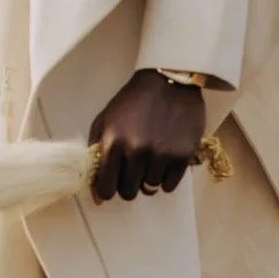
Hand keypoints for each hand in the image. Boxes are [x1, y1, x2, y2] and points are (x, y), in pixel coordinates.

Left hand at [88, 68, 205, 202]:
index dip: (106, 190)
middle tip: (133, 167)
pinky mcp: (182, 155)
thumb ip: (96, 156)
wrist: (168, 80)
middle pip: (128, 192)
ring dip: (148, 177)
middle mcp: (137, 150)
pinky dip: (165, 177)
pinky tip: (165, 158)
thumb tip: (97, 196)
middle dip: (128, 183)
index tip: (111, 185)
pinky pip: (169, 186)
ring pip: (149, 189)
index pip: (105, 188)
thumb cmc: (132, 102)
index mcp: (113, 142)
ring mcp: (161, 154)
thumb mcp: (105, 120)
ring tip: (151, 156)